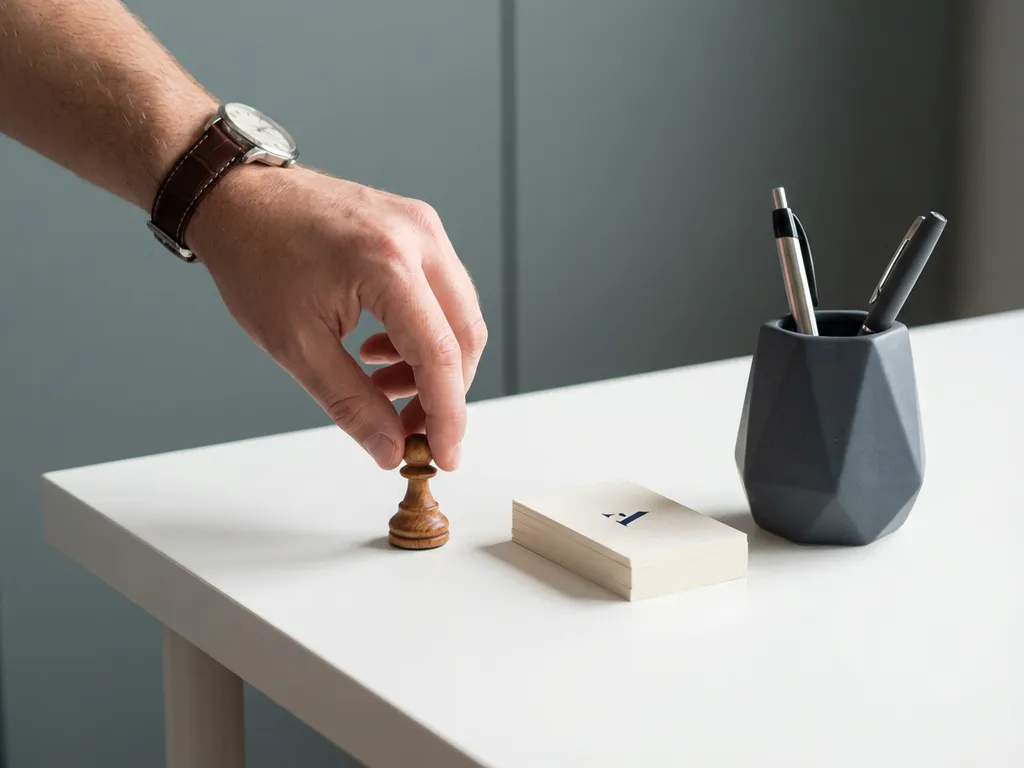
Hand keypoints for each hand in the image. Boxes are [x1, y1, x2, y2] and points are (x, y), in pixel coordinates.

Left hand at [186, 163, 487, 471]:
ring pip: (460, 316)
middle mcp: (418, 238)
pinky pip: (443, 293)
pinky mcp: (419, 229)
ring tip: (381, 386)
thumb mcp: (296, 346)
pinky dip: (425, 333)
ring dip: (434, 365)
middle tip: (411, 430)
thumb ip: (351, 404)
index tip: (445, 456)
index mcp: (387, 264)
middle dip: (445, 394)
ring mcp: (423, 228)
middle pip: (465, 337)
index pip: (440, 355)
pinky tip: (382, 350)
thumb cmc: (256, 259)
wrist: (237, 198)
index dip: (447, 415)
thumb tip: (391, 450)